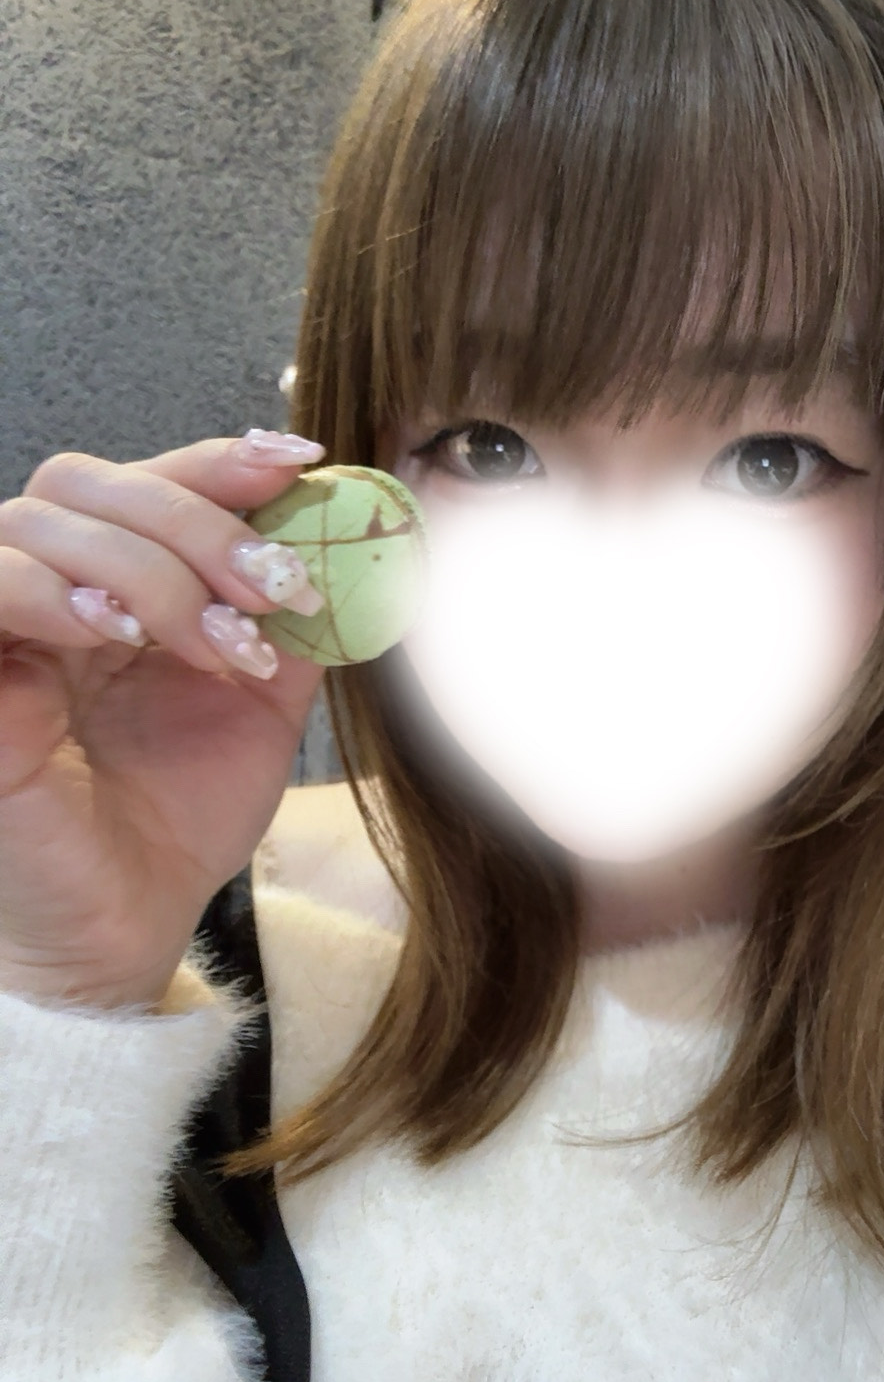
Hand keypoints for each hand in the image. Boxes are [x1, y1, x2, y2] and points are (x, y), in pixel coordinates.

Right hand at [0, 433, 331, 1008]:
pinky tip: (120, 634)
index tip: (303, 462)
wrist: (129, 921)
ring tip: (218, 645)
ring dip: (152, 569)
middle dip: (201, 522)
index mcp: (118, 584)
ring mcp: (2, 628)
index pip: (151, 481)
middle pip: (94, 482)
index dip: (221, 460)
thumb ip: (290, 622)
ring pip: (43, 521)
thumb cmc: (179, 818)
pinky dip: (55, 591)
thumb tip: (350, 543)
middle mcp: (50, 589)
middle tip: (274, 587)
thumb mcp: (262, 707)